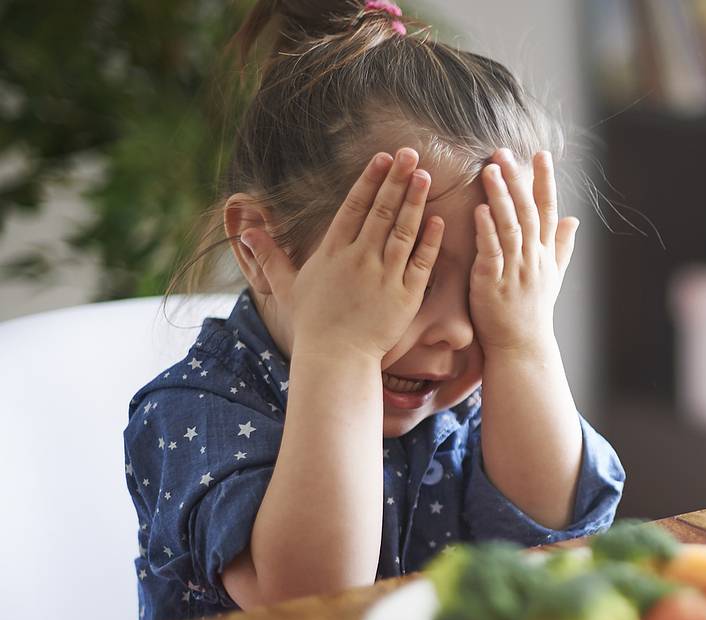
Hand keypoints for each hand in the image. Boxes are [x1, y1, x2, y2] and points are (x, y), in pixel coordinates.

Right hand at [240, 148, 443, 360]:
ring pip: (403, 231)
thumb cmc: (313, 324)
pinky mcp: (405, 296)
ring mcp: (384, 276)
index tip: (382, 157)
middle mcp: (359, 259)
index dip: (369, 180)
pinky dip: (430, 241)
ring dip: (415, 202)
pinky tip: (438, 220)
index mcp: (333, 252)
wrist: (336, 358)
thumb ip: (270, 256)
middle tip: (411, 154)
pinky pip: (421, 262)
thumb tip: (246, 231)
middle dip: (396, 180)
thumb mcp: (287, 286)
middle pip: (381, 211)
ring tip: (425, 176)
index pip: (354, 207)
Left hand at [469, 148, 578, 356]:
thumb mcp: (553, 277)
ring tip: (490, 170)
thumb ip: (562, 246)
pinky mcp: (493, 283)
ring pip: (510, 227)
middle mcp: (533, 259)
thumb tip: (575, 220)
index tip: (542, 154)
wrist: (521, 347)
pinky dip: (486, 231)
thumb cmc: (533, 312)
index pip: (548, 210)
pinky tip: (479, 210)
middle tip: (504, 152)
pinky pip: (492, 252)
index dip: (545, 181)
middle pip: (528, 212)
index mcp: (545, 254)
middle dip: (518, 180)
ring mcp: (514, 270)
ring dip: (500, 197)